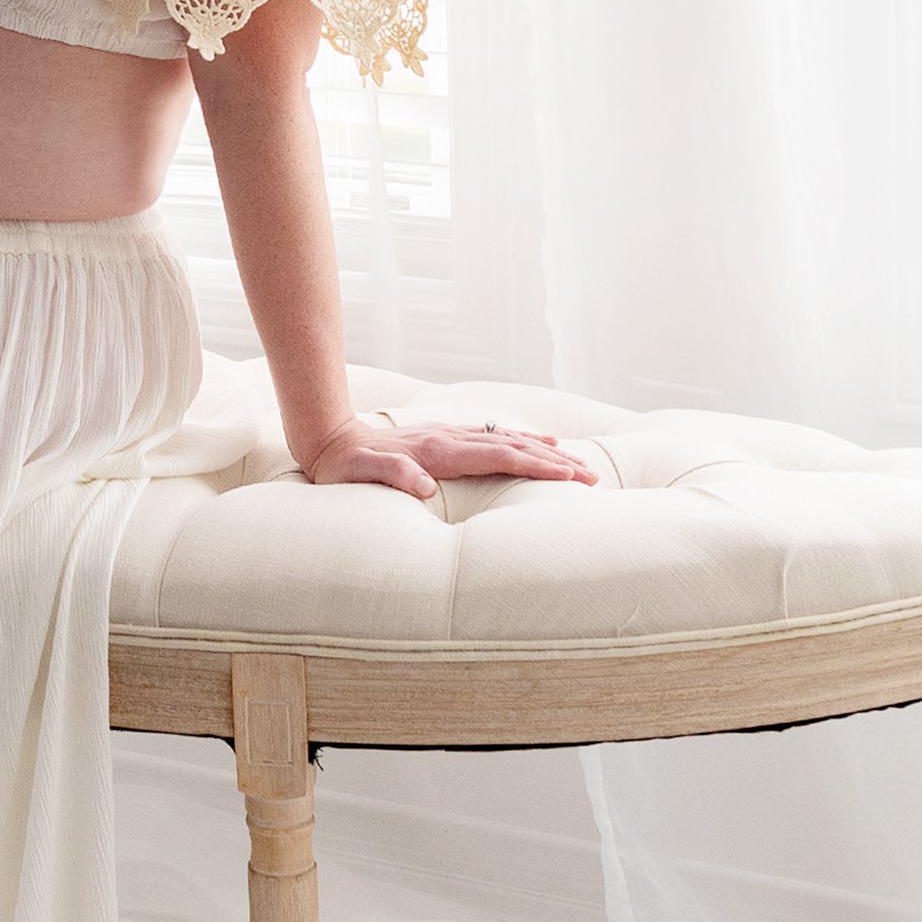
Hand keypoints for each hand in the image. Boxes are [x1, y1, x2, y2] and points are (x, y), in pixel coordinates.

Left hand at [295, 413, 599, 501]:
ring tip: (577, 461)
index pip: (500, 457)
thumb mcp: (360, 475)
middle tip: (593, 476)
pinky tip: (537, 442)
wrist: (328, 438)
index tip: (571, 477)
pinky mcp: (444, 438)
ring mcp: (449, 435)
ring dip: (545, 451)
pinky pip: (494, 438)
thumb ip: (391, 476)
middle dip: (556, 461)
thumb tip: (423, 486)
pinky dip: (522, 441)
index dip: (538, 467)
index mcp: (438, 452)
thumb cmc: (344, 467)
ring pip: (508, 440)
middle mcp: (450, 438)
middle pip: (514, 446)